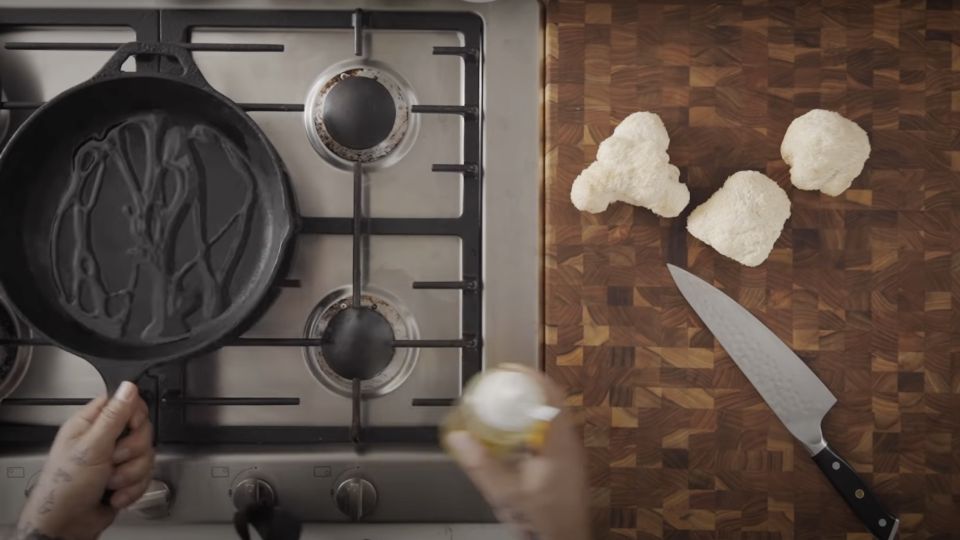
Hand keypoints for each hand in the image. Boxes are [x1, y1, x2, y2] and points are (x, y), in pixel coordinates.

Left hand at [15, 381, 154, 539]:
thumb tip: (128, 387)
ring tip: (110, 483)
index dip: (135, 414)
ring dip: (130, 474)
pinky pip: (145, 475)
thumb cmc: (65, 486)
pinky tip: (114, 495)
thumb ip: (113, 416)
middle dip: (132, 451)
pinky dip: (132, 488)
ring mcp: (115, 460)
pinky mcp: (125, 478)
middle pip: (141, 430)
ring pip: (146, 455)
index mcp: (91, 424)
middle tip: (114, 460)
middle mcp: (104, 439)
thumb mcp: (91, 447)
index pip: (124, 403)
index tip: (131, 427)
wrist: (66, 525)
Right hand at [445, 373, 589, 539]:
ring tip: (508, 401)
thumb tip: (459, 437)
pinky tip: (517, 433)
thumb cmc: (543, 518)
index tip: (510, 369)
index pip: (550, 396)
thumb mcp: (506, 492)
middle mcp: (570, 443)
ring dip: (532, 404)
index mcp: (558, 443)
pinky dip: (535, 422)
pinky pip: (553, 430)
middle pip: (553, 401)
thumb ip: (481, 464)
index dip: (531, 377)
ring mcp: (572, 453)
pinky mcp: (569, 463)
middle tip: (503, 383)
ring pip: (554, 415)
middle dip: (528, 388)